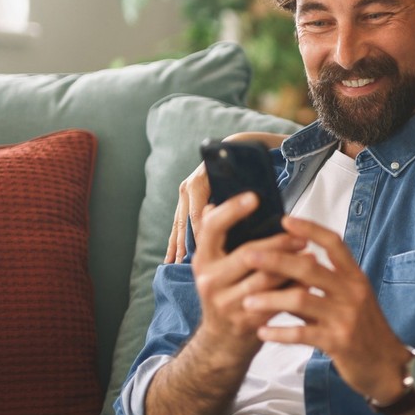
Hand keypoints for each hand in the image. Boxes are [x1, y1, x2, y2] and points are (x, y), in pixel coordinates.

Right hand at [164, 131, 289, 263]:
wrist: (231, 148)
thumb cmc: (242, 165)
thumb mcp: (242, 180)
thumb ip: (238, 198)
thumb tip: (241, 220)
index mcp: (200, 182)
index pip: (198, 216)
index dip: (201, 237)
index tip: (204, 255)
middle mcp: (188, 186)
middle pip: (186, 222)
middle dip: (184, 245)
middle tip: (186, 265)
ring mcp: (185, 193)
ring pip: (179, 224)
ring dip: (177, 245)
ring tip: (175, 265)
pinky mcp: (184, 199)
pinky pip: (178, 223)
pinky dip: (175, 241)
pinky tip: (172, 258)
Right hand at [190, 192, 304, 359]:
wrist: (222, 342)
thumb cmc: (226, 293)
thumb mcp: (216, 266)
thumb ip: (220, 238)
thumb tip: (216, 203)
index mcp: (203, 260)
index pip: (211, 228)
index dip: (232, 210)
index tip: (255, 197)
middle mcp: (210, 280)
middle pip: (248, 254)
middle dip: (278, 243)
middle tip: (301, 237)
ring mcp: (227, 303)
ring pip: (266, 278)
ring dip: (292, 265)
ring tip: (311, 255)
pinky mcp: (246, 321)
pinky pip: (276, 300)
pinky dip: (294, 288)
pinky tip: (308, 280)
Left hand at [239, 215, 412, 404]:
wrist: (387, 365)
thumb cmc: (365, 330)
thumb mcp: (350, 301)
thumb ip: (320, 286)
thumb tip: (286, 269)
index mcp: (355, 277)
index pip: (333, 244)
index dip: (310, 229)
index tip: (285, 220)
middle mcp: (352, 292)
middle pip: (310, 268)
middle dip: (276, 260)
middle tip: (248, 255)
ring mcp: (345, 317)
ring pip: (301, 300)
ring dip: (270, 299)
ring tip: (247, 300)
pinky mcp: (338, 342)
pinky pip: (302, 334)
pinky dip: (279, 332)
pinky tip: (262, 331)